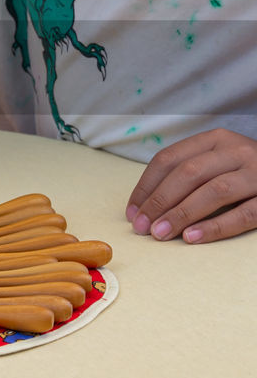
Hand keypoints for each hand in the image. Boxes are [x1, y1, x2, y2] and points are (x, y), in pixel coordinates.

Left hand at [126, 128, 256, 242]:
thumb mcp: (217, 161)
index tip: (132, 210)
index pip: (169, 158)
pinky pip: (244, 214)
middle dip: (159, 201)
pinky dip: (215, 227)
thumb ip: (188, 174)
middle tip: (141, 227)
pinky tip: (192, 238)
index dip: (146, 185)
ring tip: (160, 234)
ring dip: (181, 214)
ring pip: (213, 192)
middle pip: (188, 174)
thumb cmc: (246, 172)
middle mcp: (237, 151)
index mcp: (215, 139)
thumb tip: (144, 206)